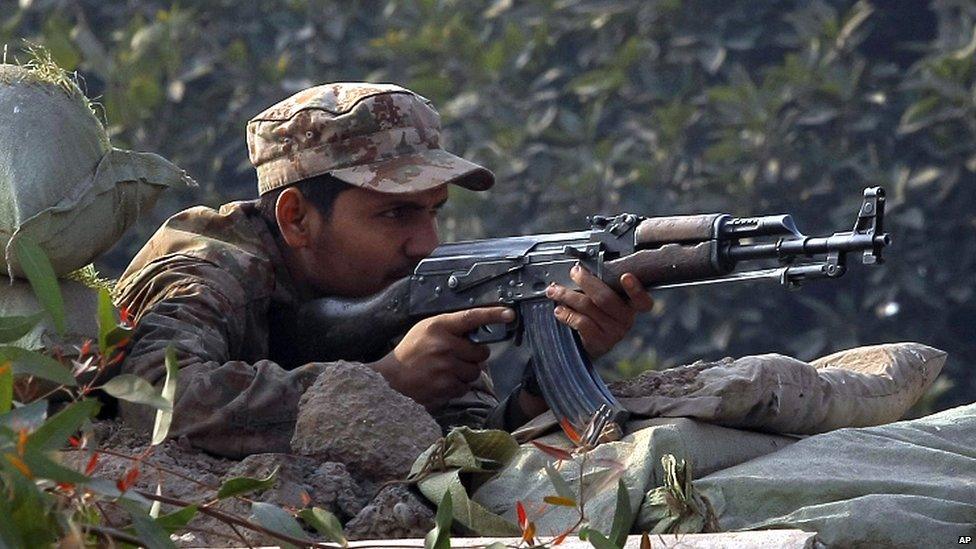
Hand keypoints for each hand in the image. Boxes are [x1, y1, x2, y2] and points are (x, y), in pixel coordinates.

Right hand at [369, 307, 514, 410]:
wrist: (391, 375)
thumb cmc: (412, 349)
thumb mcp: (428, 328)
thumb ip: (452, 327)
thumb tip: (479, 331)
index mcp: (439, 326)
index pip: (471, 317)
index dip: (492, 315)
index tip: (509, 314)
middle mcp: (445, 346)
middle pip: (481, 352)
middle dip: (474, 356)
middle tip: (459, 356)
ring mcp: (445, 367)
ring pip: (475, 372)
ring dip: (466, 372)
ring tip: (448, 369)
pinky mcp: (445, 386)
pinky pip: (465, 387)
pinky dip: (458, 385)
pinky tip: (444, 380)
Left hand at [545, 265, 653, 358]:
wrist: (590, 344)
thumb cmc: (597, 315)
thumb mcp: (604, 300)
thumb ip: (601, 286)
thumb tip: (581, 269)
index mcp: (631, 305)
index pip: (642, 299)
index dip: (636, 289)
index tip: (626, 276)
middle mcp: (626, 319)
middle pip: (606, 298)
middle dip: (586, 281)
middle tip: (574, 272)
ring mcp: (614, 332)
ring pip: (588, 307)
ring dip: (567, 296)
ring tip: (555, 291)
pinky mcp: (600, 342)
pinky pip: (581, 323)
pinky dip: (567, 314)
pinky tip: (559, 310)